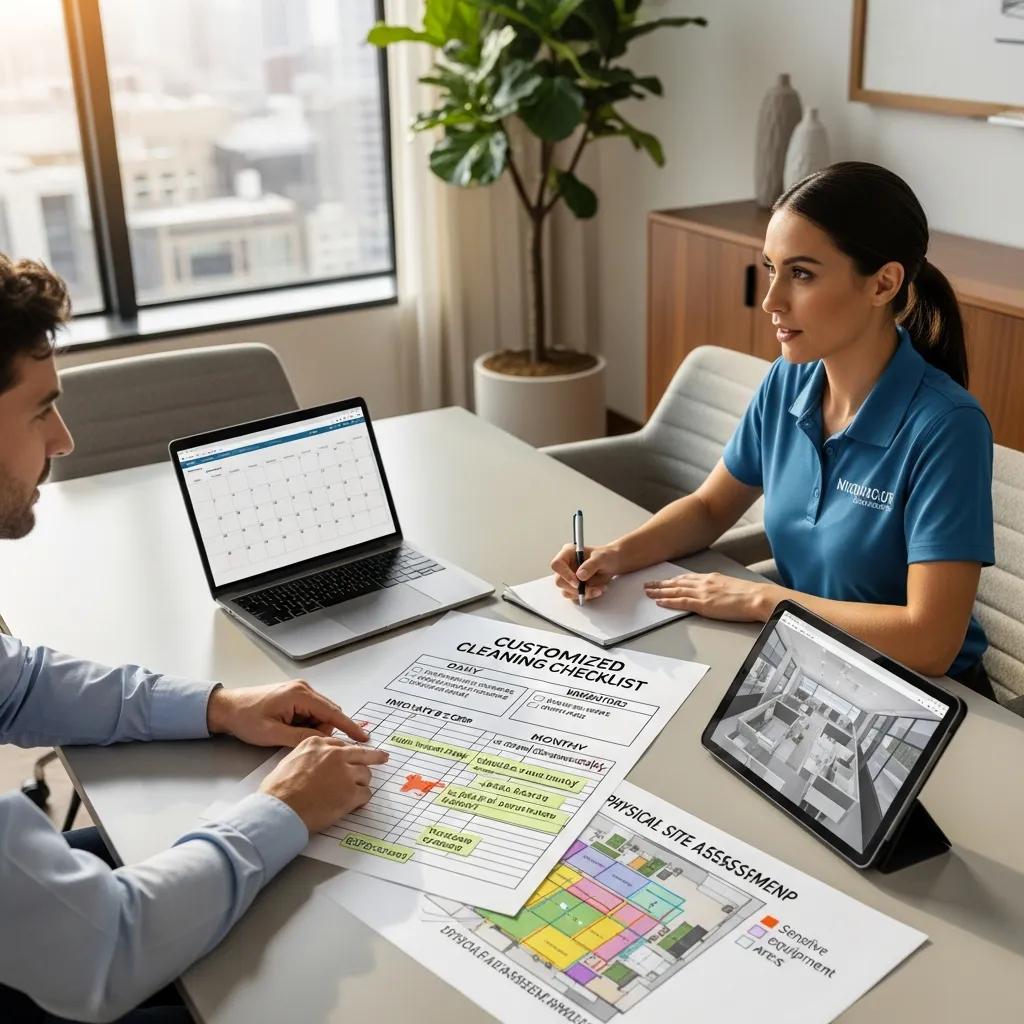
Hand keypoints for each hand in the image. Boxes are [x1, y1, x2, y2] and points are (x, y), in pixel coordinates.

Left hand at [206, 679, 369, 747]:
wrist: (226, 708)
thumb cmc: (245, 719)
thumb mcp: (273, 734)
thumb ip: (301, 738)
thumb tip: (324, 742)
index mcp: (299, 695)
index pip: (332, 713)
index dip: (350, 727)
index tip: (364, 737)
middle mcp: (303, 688)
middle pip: (327, 714)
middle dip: (322, 731)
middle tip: (298, 740)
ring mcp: (299, 690)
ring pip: (319, 714)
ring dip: (311, 728)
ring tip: (288, 735)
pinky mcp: (295, 695)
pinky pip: (310, 712)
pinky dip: (305, 723)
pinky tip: (289, 730)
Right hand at [259, 735, 388, 833]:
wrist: (279, 811)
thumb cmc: (277, 792)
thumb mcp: (289, 761)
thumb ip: (308, 757)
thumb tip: (315, 765)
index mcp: (317, 744)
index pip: (341, 745)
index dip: (348, 754)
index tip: (355, 754)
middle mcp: (334, 754)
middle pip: (361, 753)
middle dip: (374, 756)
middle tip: (382, 757)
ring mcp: (345, 772)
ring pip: (365, 774)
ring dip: (361, 784)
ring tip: (353, 795)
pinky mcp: (351, 792)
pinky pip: (365, 794)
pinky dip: (361, 801)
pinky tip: (354, 805)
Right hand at [550, 543, 625, 601]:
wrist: (612, 564)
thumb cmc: (606, 556)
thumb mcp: (601, 558)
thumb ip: (591, 565)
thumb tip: (580, 575)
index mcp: (568, 553)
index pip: (557, 565)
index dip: (565, 574)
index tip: (577, 582)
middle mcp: (565, 566)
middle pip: (560, 581)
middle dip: (575, 588)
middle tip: (591, 589)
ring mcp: (568, 578)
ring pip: (567, 591)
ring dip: (583, 593)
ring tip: (599, 588)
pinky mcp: (573, 587)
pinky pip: (575, 597)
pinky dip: (587, 596)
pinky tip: (597, 590)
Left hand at [643, 571, 778, 621]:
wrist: (757, 597)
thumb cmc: (750, 595)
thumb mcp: (731, 586)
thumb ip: (719, 588)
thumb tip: (714, 593)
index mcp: (711, 578)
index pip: (686, 577)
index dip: (672, 579)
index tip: (663, 580)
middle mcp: (704, 582)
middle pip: (677, 582)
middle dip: (661, 584)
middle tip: (647, 584)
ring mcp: (702, 593)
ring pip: (675, 591)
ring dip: (659, 592)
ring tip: (648, 592)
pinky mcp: (703, 604)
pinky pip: (681, 602)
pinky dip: (668, 602)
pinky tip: (659, 602)